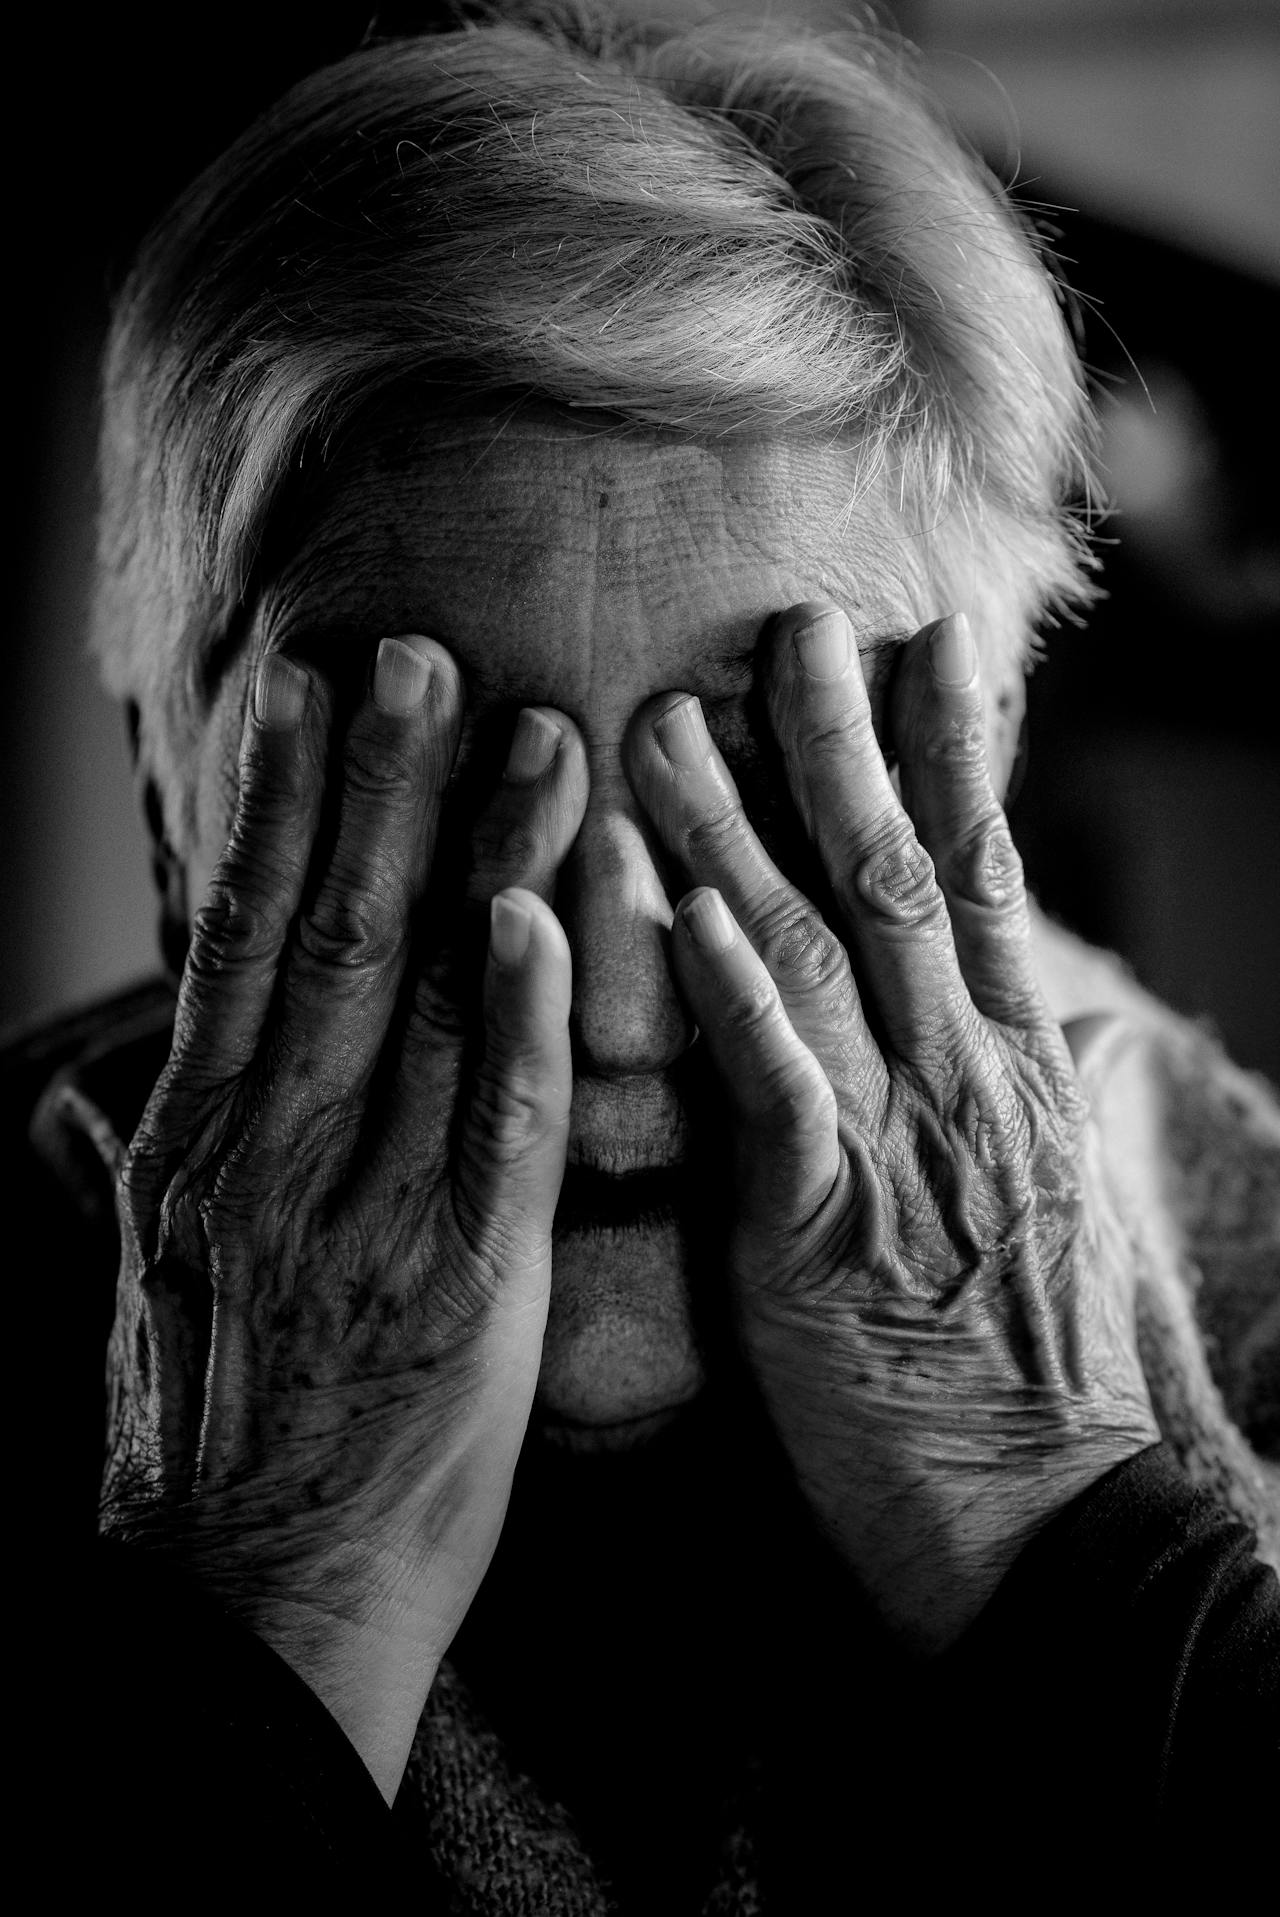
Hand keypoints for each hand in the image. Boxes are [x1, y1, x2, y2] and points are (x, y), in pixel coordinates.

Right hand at [103, 637, 585, 1793]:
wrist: (243, 1609)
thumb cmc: (207, 1438)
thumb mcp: (142, 1286)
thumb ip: (136, 1163)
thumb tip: (87, 1091)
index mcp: (192, 1144)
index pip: (237, 940)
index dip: (276, 808)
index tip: (308, 696)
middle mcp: (266, 1153)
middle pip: (327, 934)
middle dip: (381, 789)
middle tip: (422, 658)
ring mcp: (359, 1213)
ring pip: (414, 1001)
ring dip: (473, 860)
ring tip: (526, 737)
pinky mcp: (460, 1285)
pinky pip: (493, 1128)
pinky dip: (515, 1016)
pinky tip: (540, 918)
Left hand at [627, 605, 1157, 1649]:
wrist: (1052, 1531)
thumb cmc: (1044, 1375)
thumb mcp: (1072, 1209)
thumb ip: (1067, 1090)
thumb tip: (1082, 1008)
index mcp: (1018, 1070)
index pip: (990, 877)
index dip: (957, 753)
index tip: (922, 646)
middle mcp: (969, 1079)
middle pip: (906, 875)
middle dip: (843, 746)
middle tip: (794, 627)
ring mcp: (904, 1146)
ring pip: (824, 951)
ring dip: (744, 830)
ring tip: (669, 724)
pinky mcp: (826, 1230)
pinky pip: (780, 1085)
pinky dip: (734, 990)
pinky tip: (684, 904)